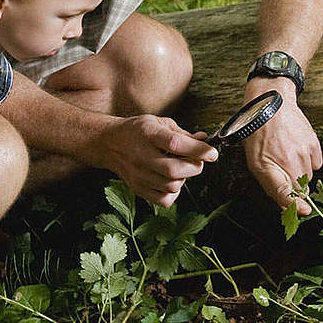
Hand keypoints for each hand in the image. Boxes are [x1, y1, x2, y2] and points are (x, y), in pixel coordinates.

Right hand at [94, 114, 217, 207]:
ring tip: (180, 167)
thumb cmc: (138, 131)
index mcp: (148, 134)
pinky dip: (174, 192)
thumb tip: (205, 140)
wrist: (109, 143)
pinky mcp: (137, 189)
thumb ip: (183, 134)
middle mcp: (141, 155)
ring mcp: (138, 175)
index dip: (198, 150)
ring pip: (172, 186)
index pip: (176, 144)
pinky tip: (170, 180)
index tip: (212, 153)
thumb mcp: (160, 123)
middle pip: (174, 170)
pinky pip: (164, 199)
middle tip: (197, 161)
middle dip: (194, 167)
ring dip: (184, 178)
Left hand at [242, 79, 322, 214]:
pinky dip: (309, 160)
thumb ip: (271, 185)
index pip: (284, 192)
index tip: (304, 211)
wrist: (271, 103)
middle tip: (283, 170)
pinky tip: (297, 148)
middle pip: (299, 187)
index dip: (294, 204)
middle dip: (293, 185)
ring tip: (287, 154)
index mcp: (266, 165)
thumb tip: (287, 205)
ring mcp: (303, 151)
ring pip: (309, 175)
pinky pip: (317, 163)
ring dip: (300, 171)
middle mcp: (287, 159)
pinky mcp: (313, 143)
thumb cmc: (258, 133)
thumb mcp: (255, 161)